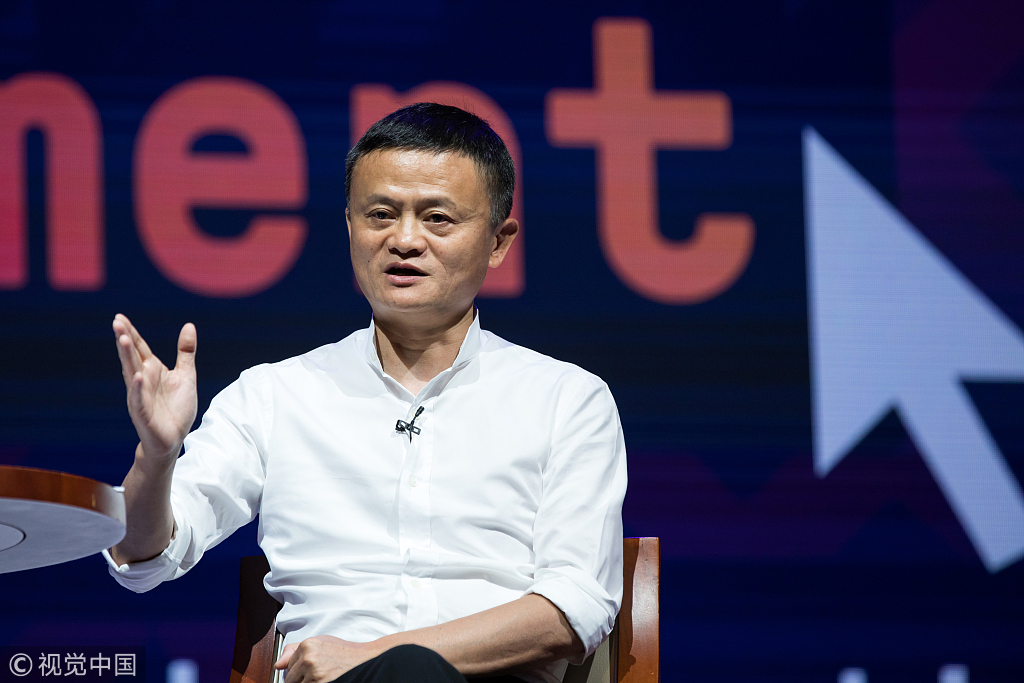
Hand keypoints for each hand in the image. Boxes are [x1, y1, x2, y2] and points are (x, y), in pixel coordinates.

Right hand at [113, 313, 197, 461]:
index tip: (119, 317)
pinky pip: (139, 399)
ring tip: (121, 339)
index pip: (139, 348)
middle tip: (116, 322)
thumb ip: (185, 352)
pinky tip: (137, 376)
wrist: (173, 438)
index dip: (131, 333)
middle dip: (124, 339)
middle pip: (132, 356)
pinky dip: (137, 388)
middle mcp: (143, 380)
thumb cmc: (176, 408)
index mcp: (152, 370)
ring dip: (126, 357)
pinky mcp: (143, 413)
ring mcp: (140, 396)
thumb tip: (189, 326)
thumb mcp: (186, 375)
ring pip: (131, 373)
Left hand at [274, 636, 382, 682]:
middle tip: (318, 674)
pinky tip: (326, 679)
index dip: (299, 670)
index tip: (309, 670)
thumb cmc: (345, 652)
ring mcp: (314, 674)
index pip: (288, 665)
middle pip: (290, 679)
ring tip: (323, 676)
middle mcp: (309, 658)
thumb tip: (278, 664)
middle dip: (301, 680)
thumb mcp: (321, 643)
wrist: (366, 659)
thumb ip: (295, 650)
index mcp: (307, 645)